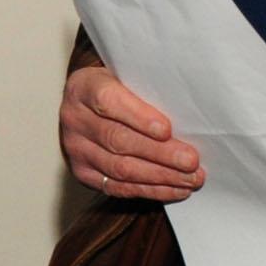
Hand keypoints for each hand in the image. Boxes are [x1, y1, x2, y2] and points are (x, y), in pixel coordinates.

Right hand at [60, 65, 201, 201]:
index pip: (107, 101)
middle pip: (117, 140)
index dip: (137, 116)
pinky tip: (176, 189)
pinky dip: (151, 190)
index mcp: (83, 87)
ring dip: (160, 176)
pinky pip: (118, 188)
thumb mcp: (128, 75)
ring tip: (190, 178)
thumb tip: (188, 113)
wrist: (90, 104)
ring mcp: (77, 149)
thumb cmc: (119, 87)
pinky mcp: (83, 173)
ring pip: (119, 168)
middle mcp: (75, 119)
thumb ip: (149, 89)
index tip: (166, 129)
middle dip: (159, 153)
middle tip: (190, 161)